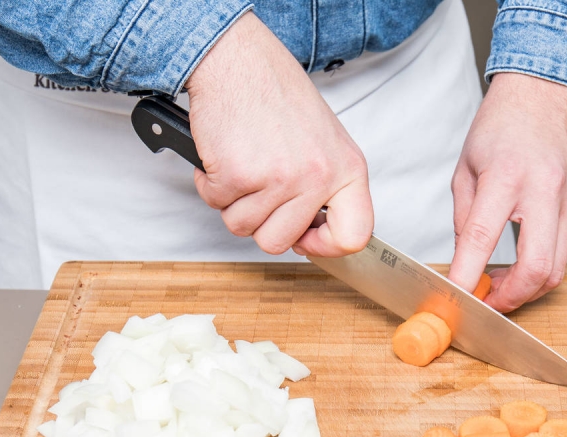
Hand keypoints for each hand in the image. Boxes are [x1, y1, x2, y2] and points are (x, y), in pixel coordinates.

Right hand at [184, 12, 372, 256]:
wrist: (239, 60)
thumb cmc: (278, 96)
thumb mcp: (325, 142)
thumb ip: (326, 189)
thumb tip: (311, 234)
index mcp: (348, 170)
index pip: (355, 236)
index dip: (326, 247)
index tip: (307, 239)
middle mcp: (318, 177)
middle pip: (280, 242)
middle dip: (260, 222)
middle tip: (259, 189)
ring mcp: (279, 179)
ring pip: (243, 227)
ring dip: (234, 201)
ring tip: (244, 163)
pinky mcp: (238, 175)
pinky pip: (216, 203)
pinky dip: (211, 183)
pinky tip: (225, 154)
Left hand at [447, 73, 566, 311]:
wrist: (546, 93)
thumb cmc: (503, 124)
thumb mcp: (467, 168)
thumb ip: (466, 218)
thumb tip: (465, 260)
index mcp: (506, 177)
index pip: (484, 239)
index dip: (467, 276)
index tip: (455, 298)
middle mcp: (544, 191)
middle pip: (538, 268)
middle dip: (511, 298)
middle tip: (487, 304)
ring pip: (558, 267)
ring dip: (527, 288)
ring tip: (499, 286)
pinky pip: (562, 249)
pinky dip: (539, 266)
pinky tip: (518, 262)